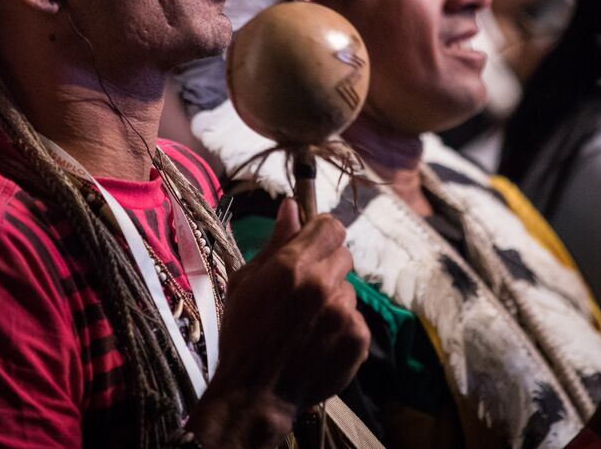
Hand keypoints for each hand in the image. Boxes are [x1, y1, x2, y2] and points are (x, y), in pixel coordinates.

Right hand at [189, 199, 369, 447]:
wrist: (255, 394)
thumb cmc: (241, 334)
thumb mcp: (246, 282)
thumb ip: (275, 243)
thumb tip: (292, 206)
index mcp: (294, 266)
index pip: (331, 226)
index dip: (320, 233)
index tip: (310, 244)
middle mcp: (324, 285)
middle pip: (344, 255)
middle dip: (326, 265)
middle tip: (304, 289)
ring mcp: (345, 314)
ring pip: (348, 290)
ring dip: (333, 298)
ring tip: (308, 322)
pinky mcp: (358, 339)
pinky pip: (355, 319)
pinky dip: (341, 326)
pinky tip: (318, 341)